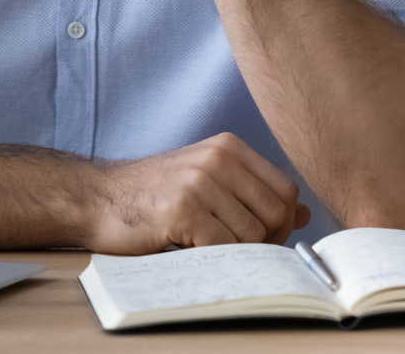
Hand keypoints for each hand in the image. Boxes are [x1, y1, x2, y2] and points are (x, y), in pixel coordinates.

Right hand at [85, 133, 309, 253]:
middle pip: (276, 214)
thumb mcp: (207, 180)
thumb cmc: (154, 193)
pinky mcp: (183, 211)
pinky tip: (194, 249)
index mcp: (228, 147)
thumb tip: (305, 212)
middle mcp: (218, 158)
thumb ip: (252, 192)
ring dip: (237, 252)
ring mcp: (200, 183)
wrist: (100, 198)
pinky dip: (217, 258)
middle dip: (266, 242)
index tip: (264, 237)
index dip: (283, 222)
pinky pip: (225, 247)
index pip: (286, 190)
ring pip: (253, 234)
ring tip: (209, 246)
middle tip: (237, 250)